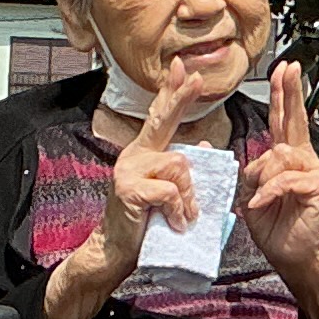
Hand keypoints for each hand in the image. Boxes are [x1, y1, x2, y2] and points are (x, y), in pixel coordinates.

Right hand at [87, 81, 200, 280]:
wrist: (116, 251)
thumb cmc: (144, 222)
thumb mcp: (168, 194)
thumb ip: (181, 171)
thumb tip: (203, 147)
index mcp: (144, 153)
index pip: (159, 116)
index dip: (171, 91)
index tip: (181, 67)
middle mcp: (134, 155)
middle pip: (162, 120)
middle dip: (181, 98)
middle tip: (198, 77)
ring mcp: (129, 170)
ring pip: (178, 165)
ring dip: (188, 194)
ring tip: (183, 215)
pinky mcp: (129, 188)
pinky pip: (169, 190)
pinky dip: (178, 208)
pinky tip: (175, 222)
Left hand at [239, 63, 318, 278]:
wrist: (292, 254)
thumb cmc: (274, 226)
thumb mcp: (254, 193)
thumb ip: (256, 170)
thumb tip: (256, 157)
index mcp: (287, 159)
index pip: (282, 121)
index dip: (282, 96)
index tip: (283, 71)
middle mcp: (304, 159)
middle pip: (294, 120)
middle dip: (289, 92)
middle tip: (289, 68)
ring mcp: (314, 171)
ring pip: (279, 155)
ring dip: (262, 177)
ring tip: (261, 198)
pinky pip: (285, 178)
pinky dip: (269, 192)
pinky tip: (263, 203)